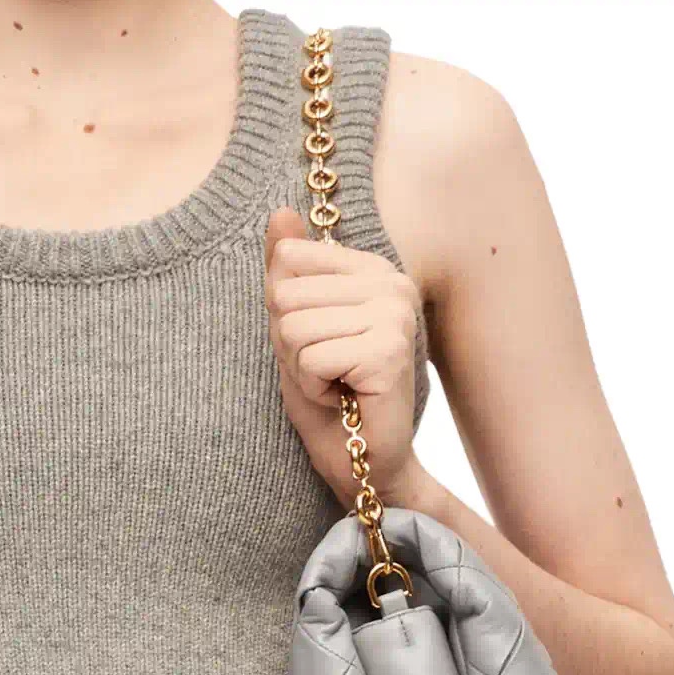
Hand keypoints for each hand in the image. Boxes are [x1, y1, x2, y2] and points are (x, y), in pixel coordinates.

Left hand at [264, 207, 428, 510]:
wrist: (364, 462)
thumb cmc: (331, 399)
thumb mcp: (296, 330)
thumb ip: (288, 275)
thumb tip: (279, 212)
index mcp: (372, 270)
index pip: (290, 261)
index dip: (287, 315)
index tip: (320, 343)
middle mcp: (391, 284)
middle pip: (286, 296)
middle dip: (292, 347)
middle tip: (327, 373)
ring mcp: (394, 315)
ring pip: (294, 328)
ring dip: (302, 371)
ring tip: (336, 386)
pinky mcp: (387, 351)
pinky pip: (310, 359)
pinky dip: (313, 390)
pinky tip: (344, 400)